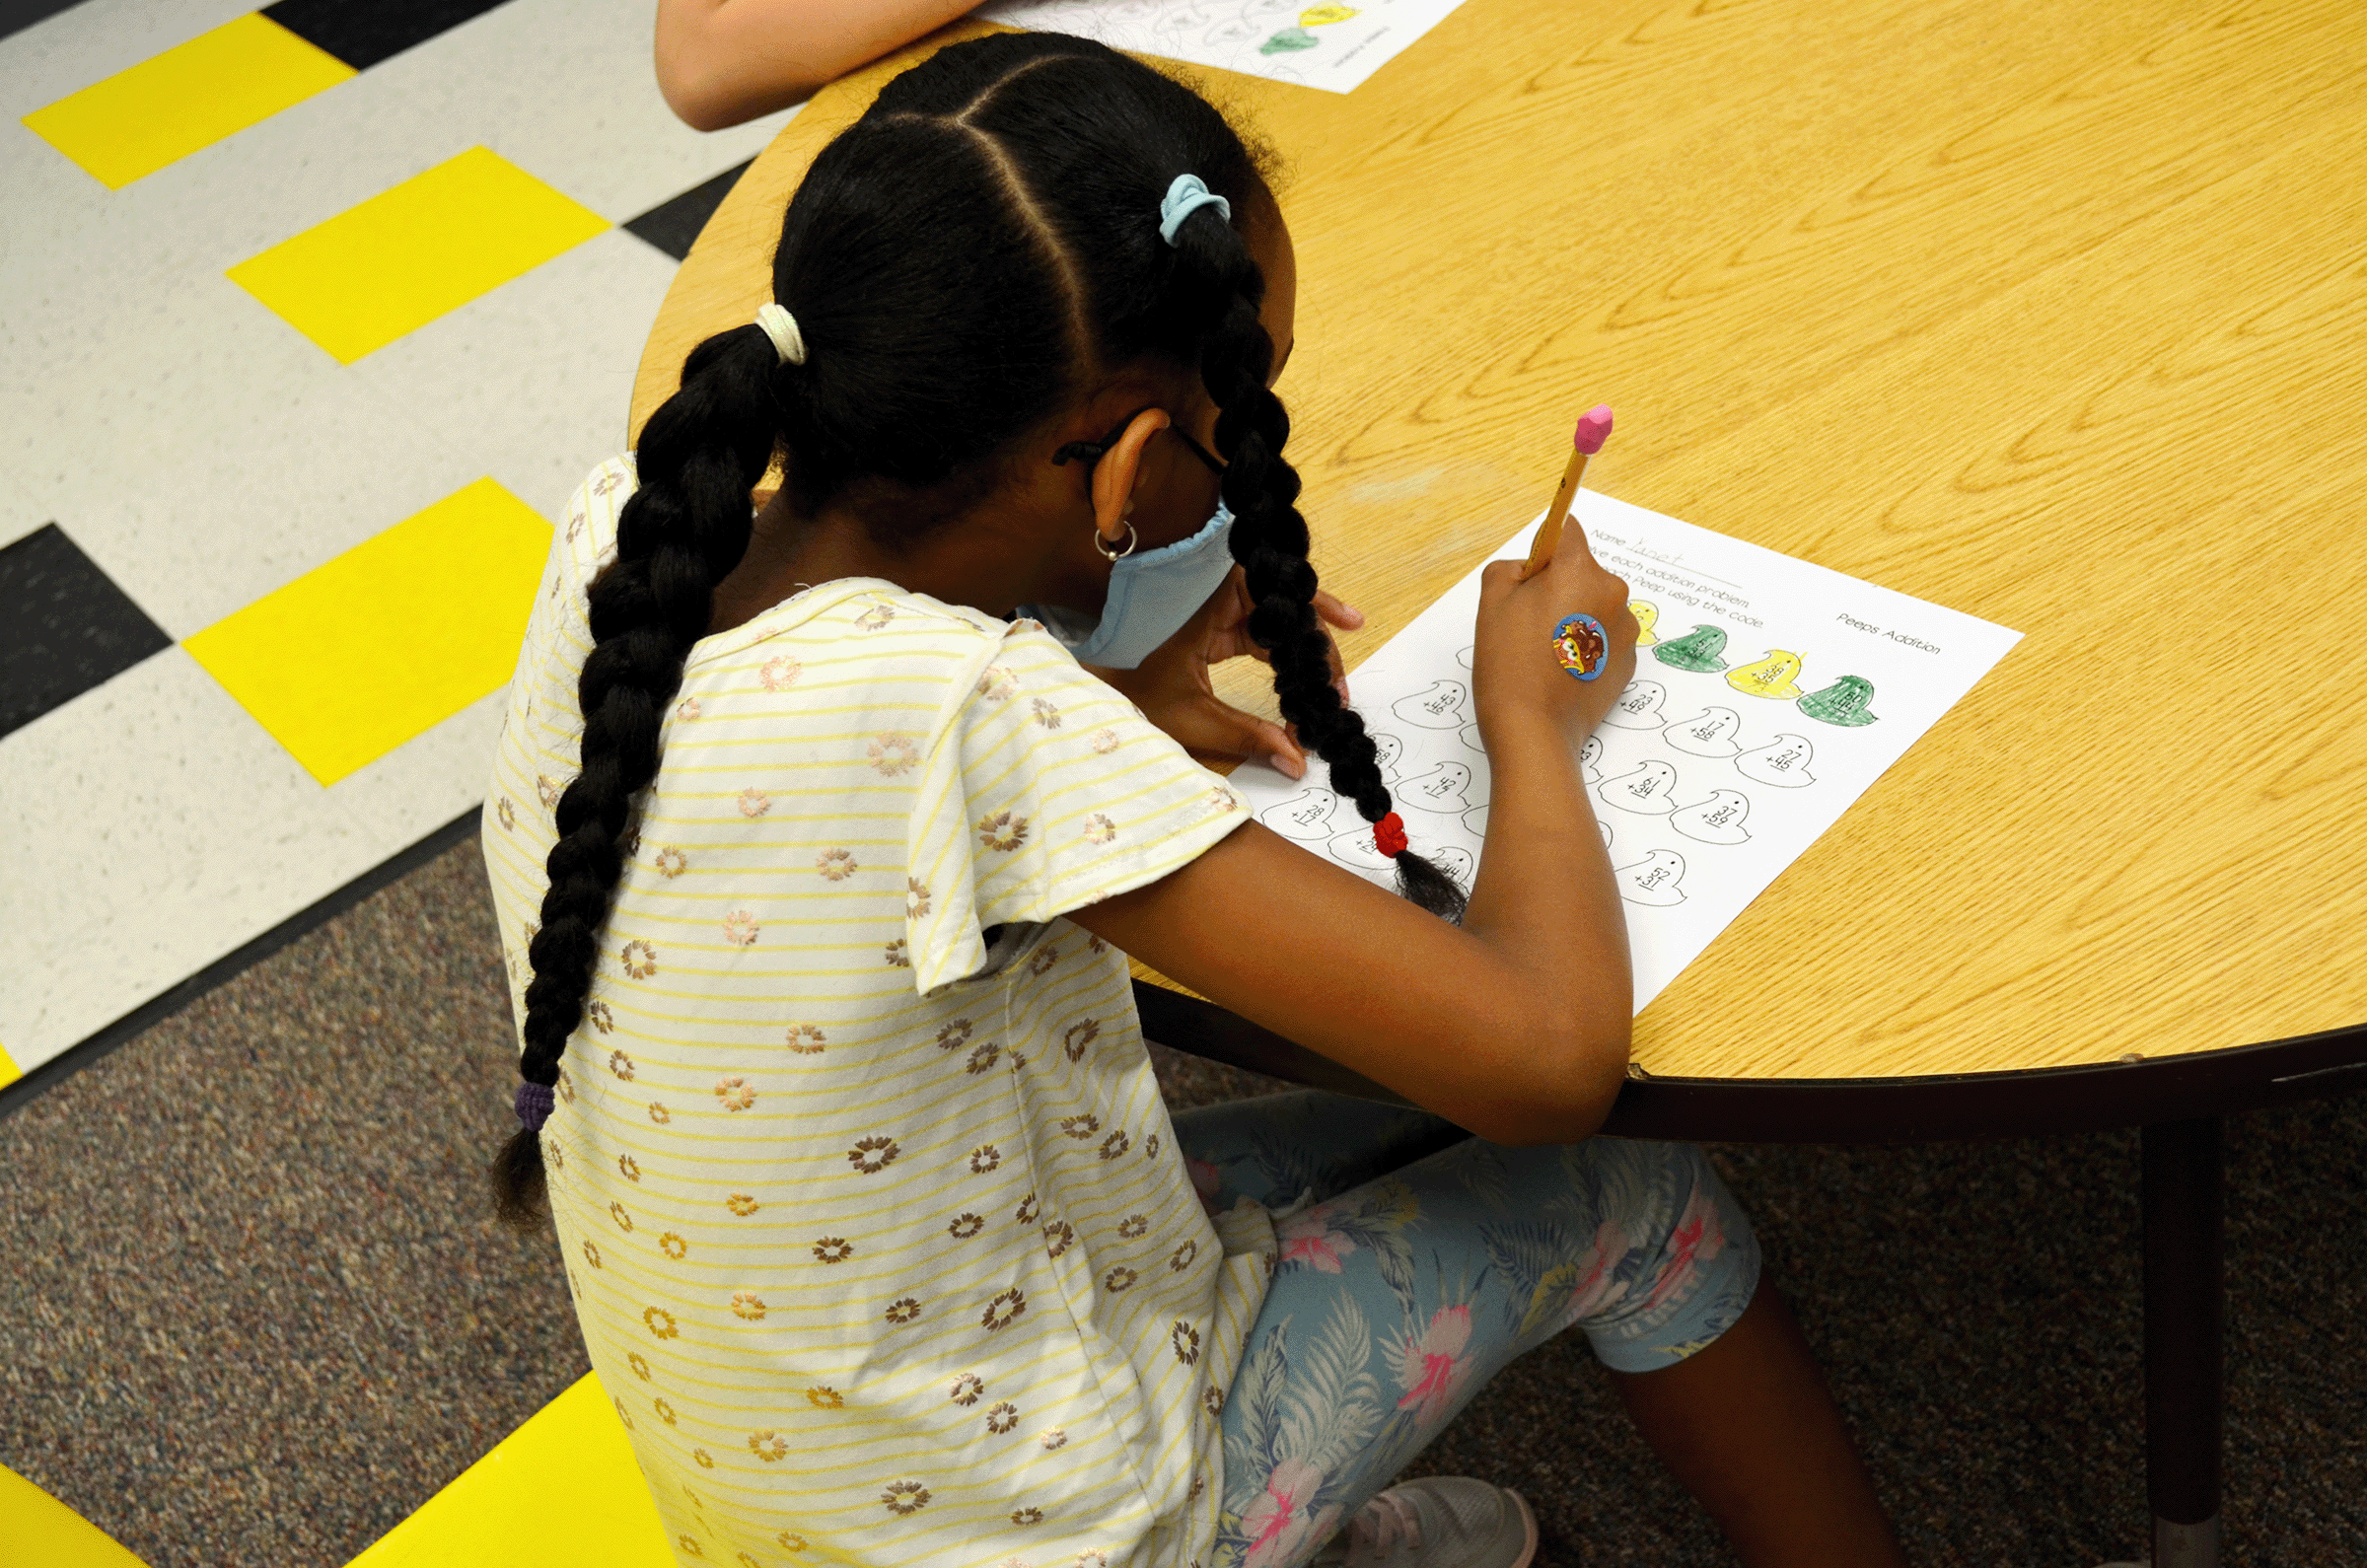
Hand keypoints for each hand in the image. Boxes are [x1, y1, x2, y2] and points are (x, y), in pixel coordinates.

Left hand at [1088, 566, 1362, 779]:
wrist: (1101, 701)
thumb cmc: (1135, 702)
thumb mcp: (1194, 722)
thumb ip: (1248, 737)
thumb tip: (1297, 759)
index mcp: (1208, 616)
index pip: (1267, 596)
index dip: (1304, 614)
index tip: (1333, 640)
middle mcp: (1218, 610)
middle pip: (1282, 609)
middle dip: (1317, 641)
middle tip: (1339, 685)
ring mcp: (1222, 622)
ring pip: (1279, 624)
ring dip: (1308, 651)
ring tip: (1336, 686)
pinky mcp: (1222, 637)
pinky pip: (1266, 640)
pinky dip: (1290, 659)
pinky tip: (1311, 680)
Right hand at [1471, 522, 1637, 745]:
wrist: (1534, 729)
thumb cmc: (1509, 664)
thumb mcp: (1491, 602)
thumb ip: (1509, 568)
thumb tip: (1528, 568)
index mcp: (1579, 570)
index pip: (1567, 531)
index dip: (1544, 549)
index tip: (1531, 574)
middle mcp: (1612, 593)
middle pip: (1582, 573)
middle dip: (1559, 590)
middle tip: (1528, 624)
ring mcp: (1625, 629)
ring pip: (1595, 608)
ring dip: (1576, 619)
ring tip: (1546, 653)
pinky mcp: (1628, 662)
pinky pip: (1605, 639)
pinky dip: (1587, 647)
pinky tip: (1562, 671)